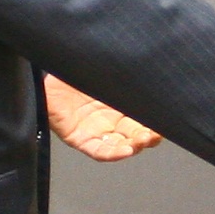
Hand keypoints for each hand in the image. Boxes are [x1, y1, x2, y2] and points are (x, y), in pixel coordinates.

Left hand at [44, 75, 161, 160]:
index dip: (156, 121)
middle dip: (148, 135)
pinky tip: (124, 150)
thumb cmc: (76, 67)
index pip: (143, 117)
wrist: (46, 70)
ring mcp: (96, 131)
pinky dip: (112, 153)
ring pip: (120, 145)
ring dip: (134, 146)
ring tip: (142, 141)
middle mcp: (110, 120)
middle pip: (135, 134)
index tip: (168, 118)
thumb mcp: (104, 67)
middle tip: (156, 132)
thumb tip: (149, 60)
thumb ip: (123, 69)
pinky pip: (98, 151)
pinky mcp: (79, 139)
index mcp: (120, 103)